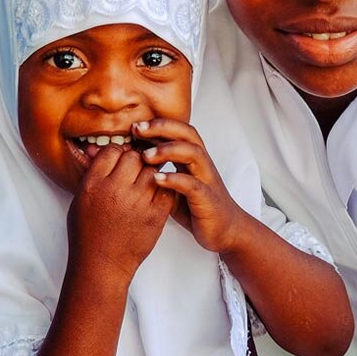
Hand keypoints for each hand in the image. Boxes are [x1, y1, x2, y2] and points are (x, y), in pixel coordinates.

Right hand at [67, 146, 173, 280]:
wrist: (101, 266)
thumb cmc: (88, 235)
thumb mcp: (80, 200)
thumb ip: (92, 174)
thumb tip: (98, 150)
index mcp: (94, 185)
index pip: (112, 150)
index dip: (118, 152)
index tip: (119, 161)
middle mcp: (115, 190)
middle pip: (134, 156)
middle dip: (135, 160)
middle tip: (135, 170)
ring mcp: (137, 203)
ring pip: (152, 170)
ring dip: (150, 172)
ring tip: (144, 182)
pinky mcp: (155, 215)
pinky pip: (166, 189)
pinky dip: (163, 187)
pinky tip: (155, 193)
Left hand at [135, 119, 248, 254]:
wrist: (226, 230)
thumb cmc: (197, 208)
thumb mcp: (173, 189)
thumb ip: (158, 176)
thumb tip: (130, 169)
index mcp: (193, 159)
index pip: (178, 131)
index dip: (157, 125)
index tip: (134, 127)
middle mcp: (201, 164)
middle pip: (186, 134)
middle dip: (161, 128)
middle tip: (137, 129)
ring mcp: (206, 179)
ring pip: (192, 153)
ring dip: (168, 150)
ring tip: (145, 155)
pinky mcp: (207, 198)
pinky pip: (192, 184)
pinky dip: (175, 179)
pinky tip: (157, 179)